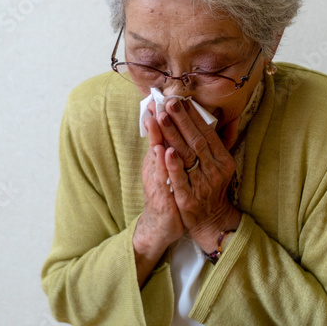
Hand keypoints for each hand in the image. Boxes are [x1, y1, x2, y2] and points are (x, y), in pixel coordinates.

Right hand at [133, 109, 184, 259]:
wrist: (161, 227)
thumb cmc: (167, 196)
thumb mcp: (166, 172)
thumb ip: (167, 151)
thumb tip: (172, 130)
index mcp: (156, 162)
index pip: (156, 136)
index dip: (157, 117)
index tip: (156, 97)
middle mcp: (154, 169)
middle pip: (154, 141)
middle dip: (156, 121)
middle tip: (155, 100)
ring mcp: (156, 183)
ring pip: (155, 157)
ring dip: (156, 137)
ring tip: (157, 118)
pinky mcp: (161, 197)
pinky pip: (161, 178)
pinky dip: (163, 163)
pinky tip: (164, 150)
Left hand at [153, 97, 241, 252]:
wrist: (211, 221)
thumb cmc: (213, 187)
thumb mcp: (222, 165)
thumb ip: (220, 142)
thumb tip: (229, 116)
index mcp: (223, 160)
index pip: (208, 133)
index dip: (194, 116)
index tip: (182, 100)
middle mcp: (214, 171)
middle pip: (196, 141)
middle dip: (182, 120)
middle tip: (169, 102)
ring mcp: (201, 185)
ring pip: (187, 156)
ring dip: (174, 135)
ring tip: (161, 117)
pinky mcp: (188, 199)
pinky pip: (179, 179)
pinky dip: (173, 165)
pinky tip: (164, 150)